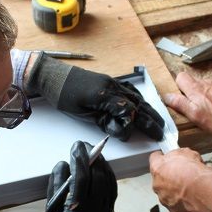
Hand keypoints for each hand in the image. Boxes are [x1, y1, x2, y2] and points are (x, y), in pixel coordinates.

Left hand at [29, 54, 164, 140]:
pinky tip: (142, 103)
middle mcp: (112, 86)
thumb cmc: (62, 94)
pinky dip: (138, 98)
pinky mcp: (108, 81)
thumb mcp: (82, 112)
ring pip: (136, 97)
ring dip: (148, 109)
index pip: (128, 111)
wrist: (51, 75)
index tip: (126, 135)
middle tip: (160, 131)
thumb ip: (103, 118)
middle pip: (137, 104)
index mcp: (105, 94)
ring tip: (157, 120)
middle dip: (151, 119)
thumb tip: (121, 124)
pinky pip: (128, 89)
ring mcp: (111, 82)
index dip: (130, 126)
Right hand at [45, 140, 117, 211]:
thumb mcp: (50, 210)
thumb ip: (56, 184)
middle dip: (92, 158)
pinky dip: (108, 177)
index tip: (76, 147)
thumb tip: (63, 164)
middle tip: (85, 147)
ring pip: (109, 182)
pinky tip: (102, 170)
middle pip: (99, 176)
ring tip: (94, 155)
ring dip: (102, 165)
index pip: (82, 177)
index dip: (79, 159)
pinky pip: (113, 191)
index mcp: (78, 209)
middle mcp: (96, 210)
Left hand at [149, 148, 211, 211]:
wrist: (204, 191)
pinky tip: (192, 195)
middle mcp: (157, 185)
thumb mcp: (186, 152)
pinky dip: (183, 201)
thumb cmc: (195, 173)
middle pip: (160, 178)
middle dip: (169, 176)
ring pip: (167, 193)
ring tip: (189, 186)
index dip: (161, 157)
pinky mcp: (174, 210)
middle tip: (183, 173)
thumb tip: (179, 156)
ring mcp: (165, 199)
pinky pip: (176, 204)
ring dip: (175, 189)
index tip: (164, 157)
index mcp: (157, 169)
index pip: (154, 159)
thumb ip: (177, 155)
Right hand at [164, 73, 211, 133]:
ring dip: (206, 94)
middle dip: (192, 92)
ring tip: (209, 108)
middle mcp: (206, 84)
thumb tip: (168, 98)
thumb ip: (180, 104)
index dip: (179, 86)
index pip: (181, 77)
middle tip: (195, 105)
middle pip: (194, 82)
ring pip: (207, 87)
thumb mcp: (194, 115)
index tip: (180, 96)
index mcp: (195, 89)